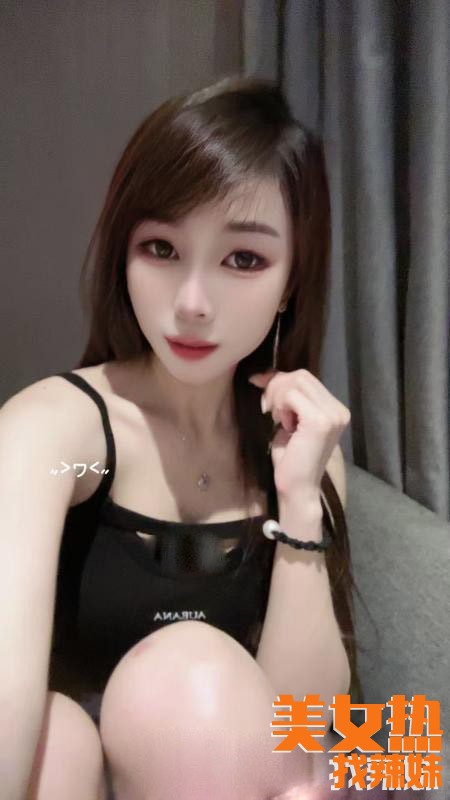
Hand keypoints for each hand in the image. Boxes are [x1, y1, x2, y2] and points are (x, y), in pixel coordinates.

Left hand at [248, 368, 350, 498]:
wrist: (296, 488)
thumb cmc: (290, 459)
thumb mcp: (287, 420)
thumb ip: (285, 398)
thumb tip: (263, 375)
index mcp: (335, 409)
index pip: (306, 378)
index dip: (280, 379)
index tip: (260, 388)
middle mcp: (339, 410)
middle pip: (301, 375)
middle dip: (276, 387)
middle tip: (267, 409)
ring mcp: (332, 415)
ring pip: (296, 381)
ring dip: (278, 396)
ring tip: (276, 418)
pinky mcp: (320, 421)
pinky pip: (292, 395)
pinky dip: (281, 406)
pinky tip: (281, 424)